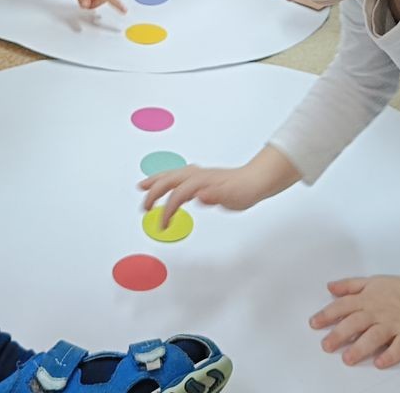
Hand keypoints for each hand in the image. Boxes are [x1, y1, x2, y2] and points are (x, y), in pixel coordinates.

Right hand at [140, 164, 272, 227]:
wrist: (256, 180)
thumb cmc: (245, 189)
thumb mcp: (233, 197)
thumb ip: (215, 196)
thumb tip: (199, 195)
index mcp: (201, 181)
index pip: (177, 194)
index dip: (167, 210)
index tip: (162, 225)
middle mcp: (197, 175)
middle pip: (169, 180)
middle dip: (153, 192)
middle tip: (144, 207)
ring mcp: (198, 175)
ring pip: (171, 175)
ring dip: (156, 181)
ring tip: (143, 187)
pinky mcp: (201, 178)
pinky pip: (178, 177)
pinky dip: (167, 180)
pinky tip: (167, 187)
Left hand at [310, 274, 399, 367]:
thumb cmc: (396, 288)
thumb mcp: (370, 281)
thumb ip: (349, 286)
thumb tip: (329, 287)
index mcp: (366, 300)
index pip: (343, 306)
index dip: (327, 315)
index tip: (313, 324)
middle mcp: (377, 313)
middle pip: (355, 323)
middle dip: (339, 334)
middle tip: (326, 346)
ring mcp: (393, 324)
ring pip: (375, 336)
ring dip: (361, 347)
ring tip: (348, 358)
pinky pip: (399, 346)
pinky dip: (390, 355)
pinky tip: (380, 363)